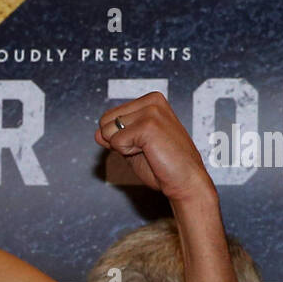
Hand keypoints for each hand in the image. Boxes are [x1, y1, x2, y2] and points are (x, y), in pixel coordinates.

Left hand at [95, 92, 212, 202]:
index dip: (118, 138)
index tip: (144, 145)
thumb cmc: (163, 166)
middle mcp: (151, 101)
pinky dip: (127, 153)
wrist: (185, 181)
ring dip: (124, 148)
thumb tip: (97, 133)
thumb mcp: (133, 147)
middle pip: (105, 121)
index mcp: (150, 101)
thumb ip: (115, 137)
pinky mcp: (148, 125)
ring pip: (107, 131)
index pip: (108, 117)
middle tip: (145, 149)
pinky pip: (116, 142)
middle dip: (118, 141)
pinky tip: (150, 153)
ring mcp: (151, 111)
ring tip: (149, 151)